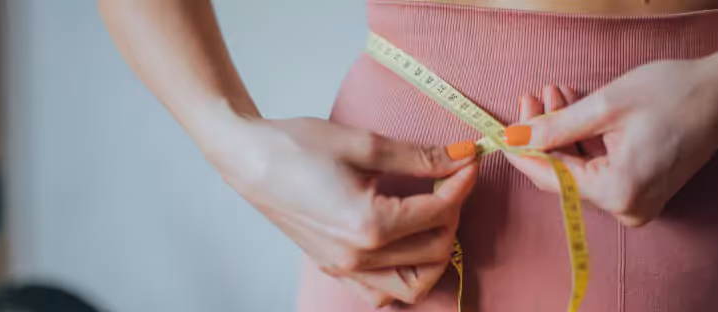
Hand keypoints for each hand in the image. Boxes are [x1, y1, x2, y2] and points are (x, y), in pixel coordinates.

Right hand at [199, 116, 477, 305]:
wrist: (248, 159)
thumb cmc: (296, 146)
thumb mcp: (363, 144)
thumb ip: (419, 157)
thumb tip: (460, 154)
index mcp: (368, 225)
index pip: (438, 211)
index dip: (461, 182)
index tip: (469, 159)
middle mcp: (358, 257)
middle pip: (434, 248)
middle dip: (453, 212)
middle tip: (450, 178)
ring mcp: (344, 268)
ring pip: (413, 284)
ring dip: (435, 253)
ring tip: (433, 215)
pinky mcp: (334, 268)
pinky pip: (381, 292)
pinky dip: (403, 277)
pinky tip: (405, 246)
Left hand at [505, 56, 717, 226]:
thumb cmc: (674, 94)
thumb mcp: (605, 106)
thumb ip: (555, 127)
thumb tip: (516, 138)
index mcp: (618, 192)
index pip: (550, 178)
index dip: (522, 153)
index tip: (502, 131)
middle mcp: (626, 208)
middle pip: (563, 173)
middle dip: (542, 135)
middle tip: (530, 99)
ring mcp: (636, 202)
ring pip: (578, 168)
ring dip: (560, 133)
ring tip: (550, 95)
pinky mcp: (641, 189)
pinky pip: (598, 168)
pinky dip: (581, 141)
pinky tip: (569, 109)